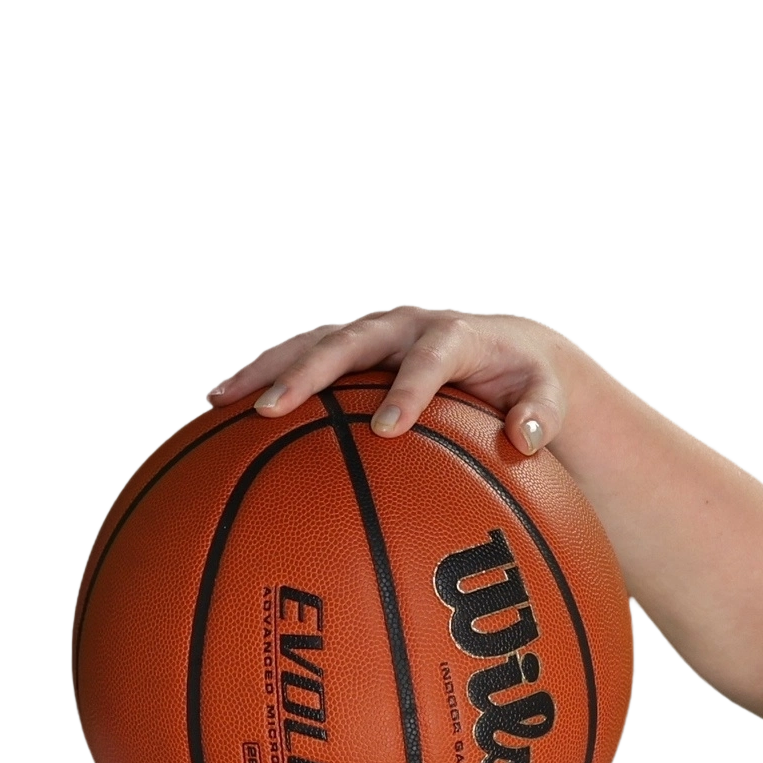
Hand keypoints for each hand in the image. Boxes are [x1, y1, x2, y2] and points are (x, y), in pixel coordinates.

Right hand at [208, 304, 581, 456]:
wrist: (503, 347)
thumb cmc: (523, 383)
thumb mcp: (544, 398)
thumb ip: (540, 414)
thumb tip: (528, 438)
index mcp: (451, 336)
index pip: (427, 358)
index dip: (408, 390)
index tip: (387, 430)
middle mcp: (402, 324)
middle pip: (348, 342)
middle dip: (308, 374)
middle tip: (272, 411)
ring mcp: (369, 332)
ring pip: (309, 342)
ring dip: (264, 369)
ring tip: (218, 401)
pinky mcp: (347, 346)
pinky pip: (298, 356)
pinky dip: (260, 377)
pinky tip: (218, 408)